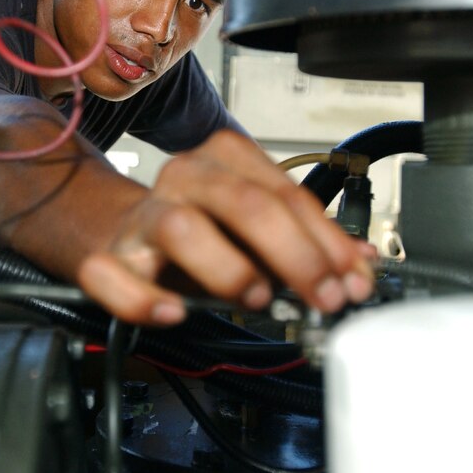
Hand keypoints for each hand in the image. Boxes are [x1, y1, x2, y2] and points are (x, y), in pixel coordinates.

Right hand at [75, 130, 376, 324]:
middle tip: (322, 296)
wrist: (128, 234)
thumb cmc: (204, 230)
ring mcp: (143, 216)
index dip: (326, 241)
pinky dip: (145, 300)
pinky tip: (175, 313)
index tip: (352, 281)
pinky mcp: (108, 256)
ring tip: (256, 299)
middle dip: (294, 254)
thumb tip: (364, 264)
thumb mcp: (259, 229)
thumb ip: (310, 243)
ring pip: (181, 228)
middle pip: (243, 202)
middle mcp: (184, 178)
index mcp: (224, 159)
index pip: (285, 193)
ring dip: (227, 268)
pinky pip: (114, 276)